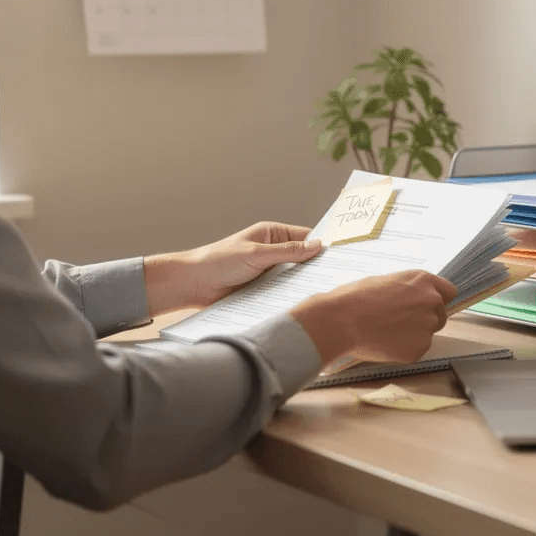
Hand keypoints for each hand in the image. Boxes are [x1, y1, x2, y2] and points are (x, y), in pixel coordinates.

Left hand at [143, 222, 322, 314]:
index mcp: (272, 233)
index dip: (323, 244)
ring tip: (327, 291)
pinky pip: (283, 291)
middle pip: (303, 258)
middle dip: (317, 266)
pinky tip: (305, 302)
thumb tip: (318, 246)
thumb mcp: (256, 253)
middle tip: (340, 275)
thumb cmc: (218, 260)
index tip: (342, 253)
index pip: (305, 236)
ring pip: (295, 276)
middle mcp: (273, 251)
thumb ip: (288, 251)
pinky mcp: (264, 288)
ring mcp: (269, 270)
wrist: (193, 284)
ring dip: (304, 283)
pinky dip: (292, 295)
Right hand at [290, 270, 457, 365]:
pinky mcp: (420, 348)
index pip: (449, 291)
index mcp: (424, 281)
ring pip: (427, 333)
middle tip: (399, 322)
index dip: (436, 300)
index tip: (426, 306)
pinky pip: (416, 349)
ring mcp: (427, 326)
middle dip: (424, 319)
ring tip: (386, 332)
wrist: (342, 320)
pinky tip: (384, 343)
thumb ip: (408, 291)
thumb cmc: (356, 297)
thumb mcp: (387, 282)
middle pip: (440, 315)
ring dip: (413, 335)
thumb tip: (412, 300)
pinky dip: (404, 349)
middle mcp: (432, 301)